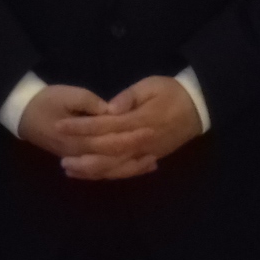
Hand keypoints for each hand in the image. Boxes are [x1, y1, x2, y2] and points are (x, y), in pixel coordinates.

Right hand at [17, 84, 154, 178]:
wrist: (22, 113)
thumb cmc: (46, 100)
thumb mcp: (69, 94)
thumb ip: (92, 104)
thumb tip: (113, 111)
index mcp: (78, 138)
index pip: (109, 142)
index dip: (131, 138)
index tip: (151, 131)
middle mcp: (79, 154)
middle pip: (111, 160)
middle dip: (134, 157)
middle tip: (157, 151)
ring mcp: (78, 159)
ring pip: (107, 170)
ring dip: (129, 168)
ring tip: (151, 163)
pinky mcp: (77, 159)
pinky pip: (99, 171)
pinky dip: (116, 171)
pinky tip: (131, 167)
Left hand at [55, 75, 202, 179]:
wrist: (199, 108)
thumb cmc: (172, 92)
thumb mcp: (151, 85)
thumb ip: (129, 97)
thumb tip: (108, 109)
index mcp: (139, 120)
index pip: (104, 126)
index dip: (81, 127)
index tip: (61, 126)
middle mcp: (141, 140)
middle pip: (106, 151)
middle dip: (82, 155)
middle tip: (60, 159)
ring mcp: (146, 153)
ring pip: (116, 166)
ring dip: (92, 170)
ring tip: (71, 170)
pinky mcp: (150, 158)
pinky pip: (128, 171)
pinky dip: (110, 175)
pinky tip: (94, 175)